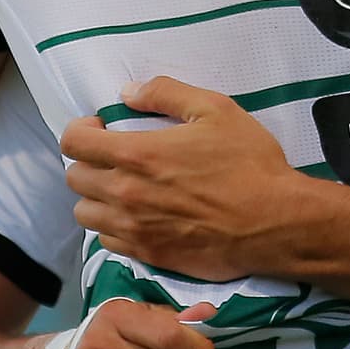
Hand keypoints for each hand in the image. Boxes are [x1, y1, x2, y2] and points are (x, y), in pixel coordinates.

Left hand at [62, 77, 311, 281]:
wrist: (275, 222)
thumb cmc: (249, 163)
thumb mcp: (216, 109)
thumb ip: (166, 94)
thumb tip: (128, 93)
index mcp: (136, 154)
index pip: (73, 142)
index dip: (81, 130)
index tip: (103, 128)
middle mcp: (125, 193)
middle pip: (74, 178)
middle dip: (89, 162)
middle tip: (116, 157)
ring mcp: (134, 229)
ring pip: (85, 213)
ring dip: (96, 197)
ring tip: (123, 188)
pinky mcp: (148, 255)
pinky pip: (107, 241)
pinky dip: (113, 227)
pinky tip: (138, 216)